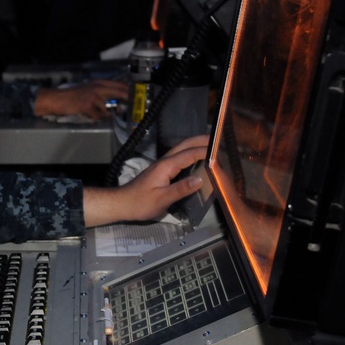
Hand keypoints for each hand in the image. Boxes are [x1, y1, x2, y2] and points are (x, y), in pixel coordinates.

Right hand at [33, 80, 128, 120]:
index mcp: (99, 83)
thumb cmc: (72, 97)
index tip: (136, 98)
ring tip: (93, 113)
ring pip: (108, 109)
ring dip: (104, 114)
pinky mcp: (88, 106)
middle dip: (127, 102)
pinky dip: (95, 118)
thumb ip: (103, 95)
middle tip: (128, 109)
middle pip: (120, 93)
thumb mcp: (89, 91)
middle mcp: (98, 87)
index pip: (120, 85)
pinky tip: (88, 115)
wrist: (57, 99)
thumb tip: (118, 106)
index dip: (130, 91)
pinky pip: (99, 116)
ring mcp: (94, 96)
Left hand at [83, 134, 209, 226]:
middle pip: (185, 145)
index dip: (206, 151)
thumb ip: (180, 189)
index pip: (190, 153)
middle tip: (220, 140)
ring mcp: (163, 164)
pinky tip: (198, 159)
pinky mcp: (162, 170)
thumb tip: (200, 179)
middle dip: (202, 141)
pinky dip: (191, 154)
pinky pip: (180, 157)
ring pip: (182, 149)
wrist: (122, 203)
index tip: (222, 151)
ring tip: (213, 147)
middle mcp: (165, 161)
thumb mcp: (161, 199)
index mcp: (166, 166)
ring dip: (197, 145)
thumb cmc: (140, 203)